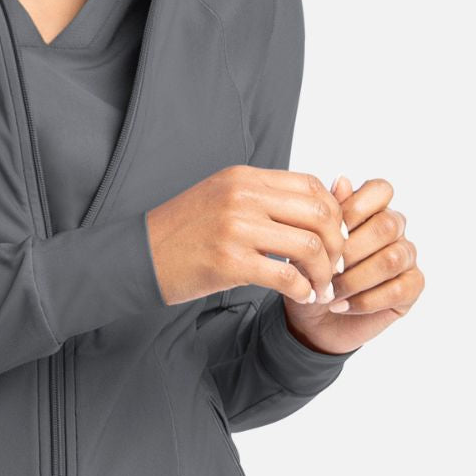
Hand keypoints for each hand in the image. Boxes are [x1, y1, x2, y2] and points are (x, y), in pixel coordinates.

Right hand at [146, 165, 346, 307]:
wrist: (138, 256)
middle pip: (319, 214)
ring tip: (321, 287)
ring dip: (324, 272)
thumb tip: (311, 206)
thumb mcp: (221, 197)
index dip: (334, 214)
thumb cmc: (183, 232)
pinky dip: (303, 290)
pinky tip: (303, 297)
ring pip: (309, 246)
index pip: (312, 186)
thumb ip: (261, 197)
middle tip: (336, 267)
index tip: (334, 238)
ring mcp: (235, 228)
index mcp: (244, 178)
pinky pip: (286, 276)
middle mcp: (242, 196)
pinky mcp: (229, 262)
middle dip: (337, 245)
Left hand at [282, 174, 423, 354]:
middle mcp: (395, 229)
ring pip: (392, 258)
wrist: (310, 318)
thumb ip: (327, 214)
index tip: (329, 231)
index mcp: (371, 210)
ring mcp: (406, 257)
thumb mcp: (308, 244)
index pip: (381, 190)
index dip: (356, 207)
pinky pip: (399, 289)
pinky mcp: (412, 287)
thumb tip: (342, 179)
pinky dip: (365, 300)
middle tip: (324, 270)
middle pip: (388, 225)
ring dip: (355, 279)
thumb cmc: (311, 274)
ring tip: (329, 293)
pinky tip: (341, 306)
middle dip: (351, 250)